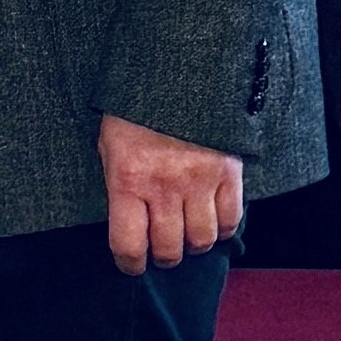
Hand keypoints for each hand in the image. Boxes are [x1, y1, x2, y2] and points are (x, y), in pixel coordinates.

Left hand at [98, 112, 243, 273]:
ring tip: (187, 239)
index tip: (132, 266)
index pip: (128, 244)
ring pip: (202, 239)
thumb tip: (127, 221)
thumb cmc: (135, 110)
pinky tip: (213, 224)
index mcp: (128, 181)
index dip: (130, 264)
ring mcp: (199, 182)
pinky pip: (231, 219)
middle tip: (162, 253)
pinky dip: (223, 229)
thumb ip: (119, 185)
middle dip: (163, 257)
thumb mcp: (110, 146)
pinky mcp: (228, 173)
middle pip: (169, 248)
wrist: (178, 74)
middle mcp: (164, 188)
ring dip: (194, 246)